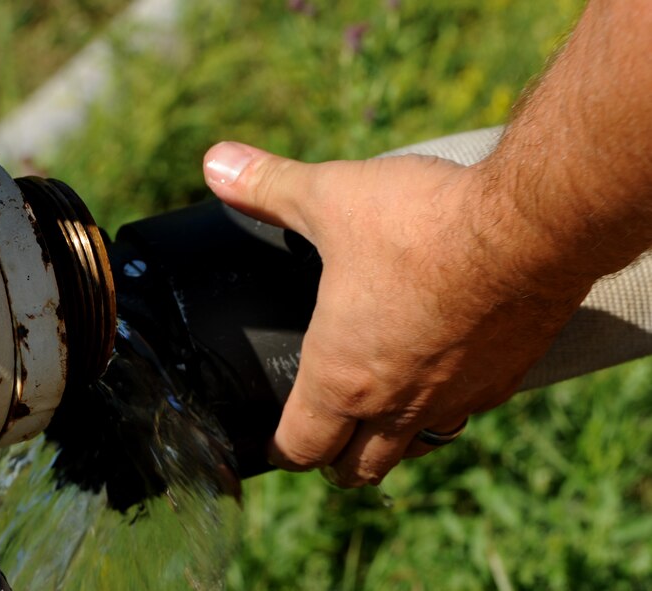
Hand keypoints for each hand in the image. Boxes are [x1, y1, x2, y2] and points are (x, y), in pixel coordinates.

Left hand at [202, 141, 590, 486]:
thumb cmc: (419, 223)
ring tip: (377, 416)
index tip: (277, 442)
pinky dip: (444, 408)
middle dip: (333, 461)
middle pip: (357, 470)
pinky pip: (465, 414)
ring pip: (413, 450)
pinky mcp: (504, 381)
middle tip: (323, 437)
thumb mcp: (329, 198)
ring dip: (388, 442)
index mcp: (342, 376)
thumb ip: (267, 186)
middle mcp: (396, 404)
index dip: (281, 449)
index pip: (300, 448)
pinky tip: (442, 373)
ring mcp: (454, 400)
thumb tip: (213, 161)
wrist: (531, 227)